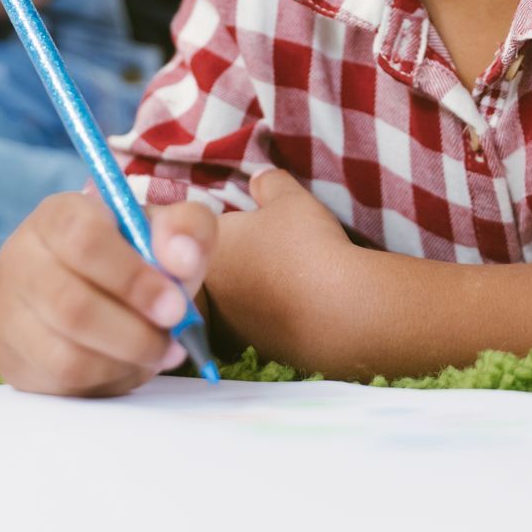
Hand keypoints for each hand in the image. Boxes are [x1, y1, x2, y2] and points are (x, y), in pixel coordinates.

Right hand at [0, 190, 216, 396]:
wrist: (102, 293)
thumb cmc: (136, 257)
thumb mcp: (167, 232)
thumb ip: (187, 229)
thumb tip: (182, 257)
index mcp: (59, 215)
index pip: (84, 240)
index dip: (133, 278)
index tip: (175, 306)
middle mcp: (22, 257)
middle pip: (72, 306)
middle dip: (135, 332)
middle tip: (174, 341)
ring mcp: (10, 310)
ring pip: (66, 352)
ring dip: (125, 359)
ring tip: (157, 351)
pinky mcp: (13, 356)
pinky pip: (63, 380)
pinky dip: (107, 377)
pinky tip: (128, 363)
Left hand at [203, 168, 354, 367]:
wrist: (339, 309)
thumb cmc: (305, 245)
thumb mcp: (289, 199)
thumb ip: (269, 184)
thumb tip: (259, 180)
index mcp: (207, 250)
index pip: (192, 232)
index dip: (215, 225)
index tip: (246, 222)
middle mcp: (209, 292)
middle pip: (211, 268)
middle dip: (231, 257)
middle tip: (267, 245)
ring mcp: (231, 326)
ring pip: (231, 300)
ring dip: (250, 289)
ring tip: (286, 275)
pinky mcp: (257, 351)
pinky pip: (256, 325)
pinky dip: (272, 314)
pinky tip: (298, 303)